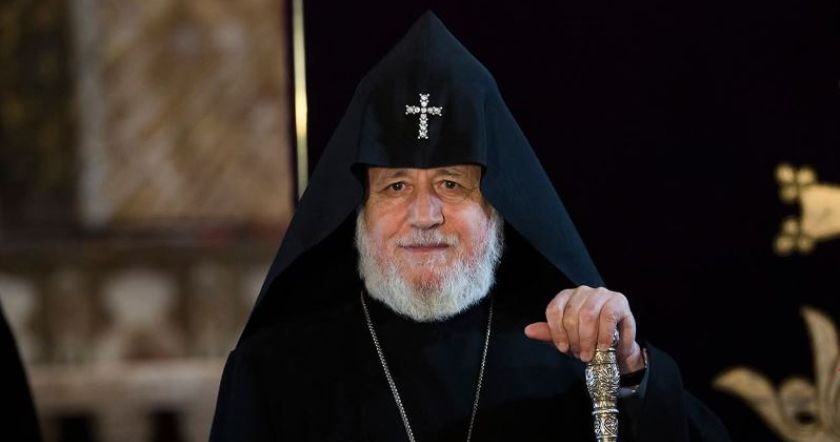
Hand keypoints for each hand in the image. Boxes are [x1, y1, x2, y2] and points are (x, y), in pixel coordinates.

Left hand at [524, 285, 644, 373]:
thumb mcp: (567, 339)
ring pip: (588, 314)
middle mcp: (582, 291)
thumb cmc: (589, 341)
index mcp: (566, 297)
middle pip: (572, 314)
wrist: (616, 350)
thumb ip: (550, 334)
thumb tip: (528, 331)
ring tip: (590, 354)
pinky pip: (608, 317)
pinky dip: (604, 335)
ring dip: (588, 338)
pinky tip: (603, 347)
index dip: (557, 331)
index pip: (554, 309)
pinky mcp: (618, 301)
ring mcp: (601, 294)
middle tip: (580, 355)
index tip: (562, 348)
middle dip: (575, 338)